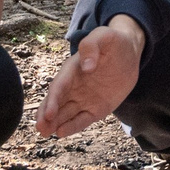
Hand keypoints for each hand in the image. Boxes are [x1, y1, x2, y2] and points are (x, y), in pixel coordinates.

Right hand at [37, 18, 144, 137]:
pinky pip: (82, 119)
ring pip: (65, 113)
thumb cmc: (113, 41)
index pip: (59, 87)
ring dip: (54, 123)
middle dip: (46, 115)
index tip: (48, 113)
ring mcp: (83, 99)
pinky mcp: (95, 108)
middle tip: (40, 128)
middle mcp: (74, 86)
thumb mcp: (104, 36)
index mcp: (72, 70)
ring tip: (44, 133)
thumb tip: (86, 66)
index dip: (52, 100)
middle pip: (56, 102)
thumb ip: (91, 46)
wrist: (129, 53)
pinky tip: (61, 133)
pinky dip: (72, 126)